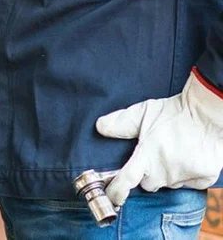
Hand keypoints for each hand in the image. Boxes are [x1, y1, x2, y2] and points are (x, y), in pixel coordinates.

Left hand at [96, 70, 222, 206]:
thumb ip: (120, 123)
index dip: (117, 191)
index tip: (112, 196)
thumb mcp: (143, 112)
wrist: (209, 114)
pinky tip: (189, 158)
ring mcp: (185, 175)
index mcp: (147, 155)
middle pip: (149, 184)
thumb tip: (99, 127)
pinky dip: (188, 175)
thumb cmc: (174, 113)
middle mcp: (165, 169)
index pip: (127, 179)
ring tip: (173, 153)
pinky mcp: (204, 178)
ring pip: (169, 183)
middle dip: (148, 175)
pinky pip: (190, 184)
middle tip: (154, 156)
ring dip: (168, 174)